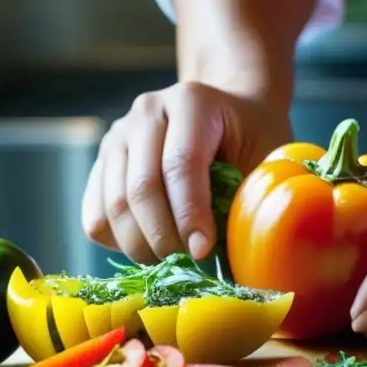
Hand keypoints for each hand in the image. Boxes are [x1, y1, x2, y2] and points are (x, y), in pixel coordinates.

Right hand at [82, 81, 292, 263]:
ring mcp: (117, 137)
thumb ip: (257, 192)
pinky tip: (151, 248)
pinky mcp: (102, 165)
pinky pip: (96, 218)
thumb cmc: (254, 141)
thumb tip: (243, 247)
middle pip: (140, 188)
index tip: (203, 251)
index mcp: (190, 102)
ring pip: (113, 206)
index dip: (190, 214)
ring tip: (174, 261)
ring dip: (141, 246)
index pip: (180, 164)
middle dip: (164, 238)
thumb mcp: (270, 156)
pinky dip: (119, 244)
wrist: (230, 116)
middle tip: (189, 264)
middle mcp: (146, 113)